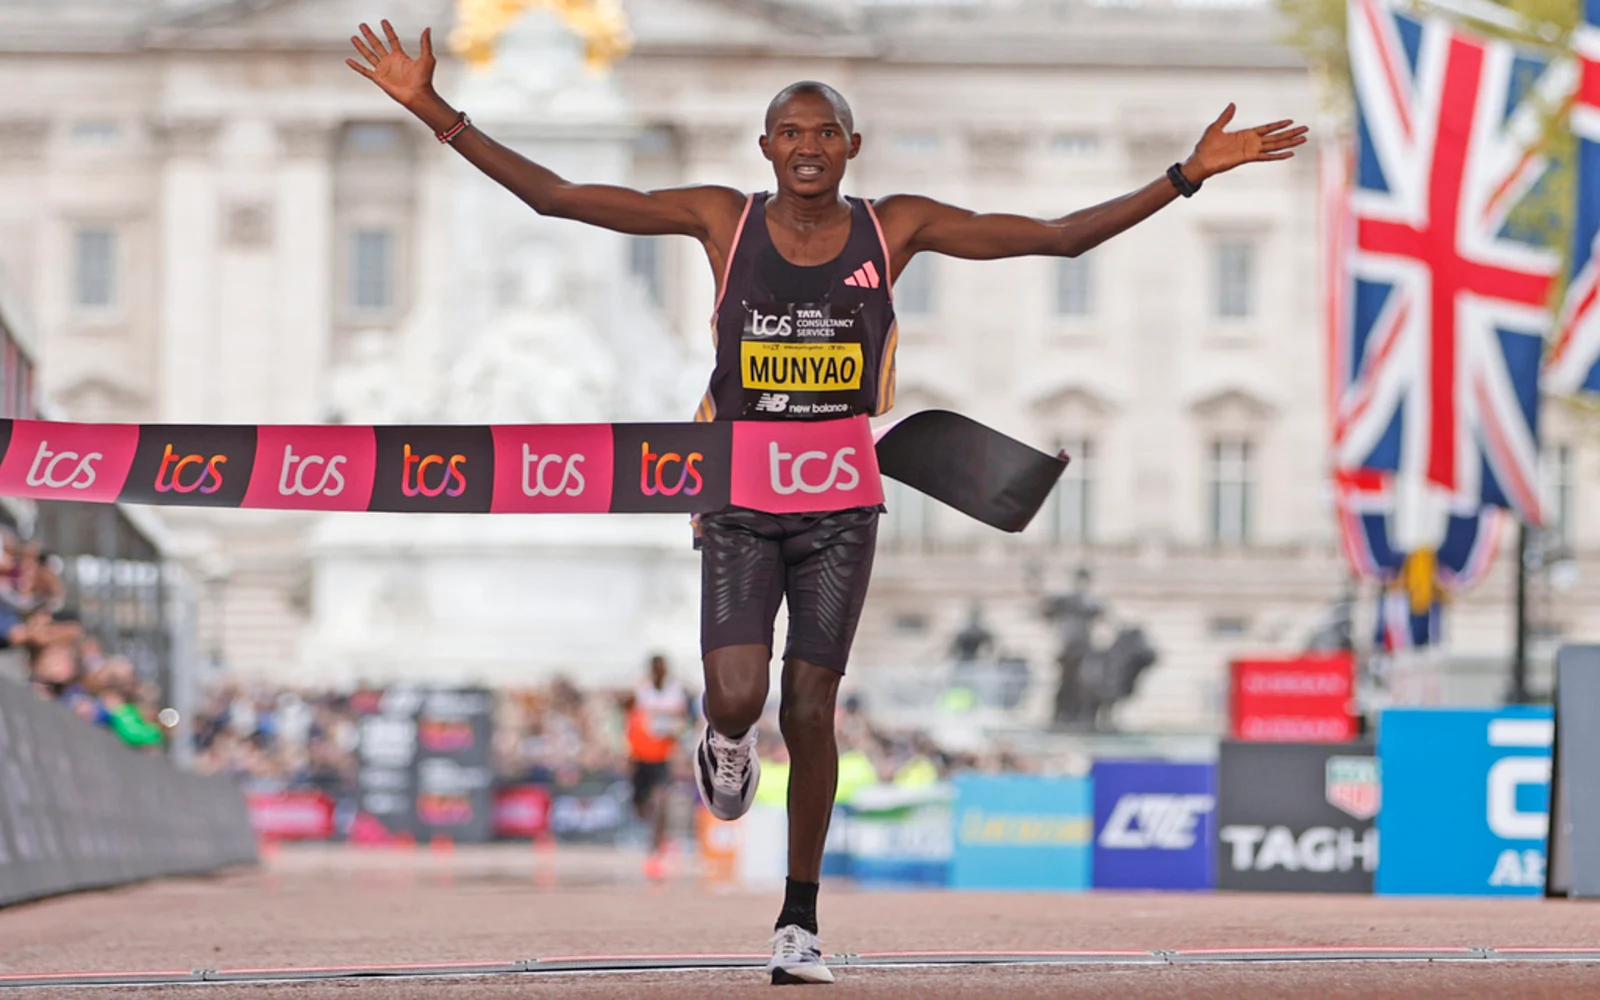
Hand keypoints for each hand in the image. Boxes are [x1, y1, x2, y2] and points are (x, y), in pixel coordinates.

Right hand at [346, 20, 436, 109]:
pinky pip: (365, 71)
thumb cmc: (424, 80)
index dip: (388, 30)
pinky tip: (348, 60)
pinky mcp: (378, 78)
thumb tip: (427, 29)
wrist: (418, 95)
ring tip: (354, 37)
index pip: (392, 40)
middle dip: (369, 35)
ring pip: (369, 55)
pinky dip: (356, 66)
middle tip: (362, 26)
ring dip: (361, 46)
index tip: (383, 22)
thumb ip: (425, 43)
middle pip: (377, 45)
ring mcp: (383, 70)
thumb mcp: (427, 58)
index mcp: (400, 56)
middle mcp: (390, 62)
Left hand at [1184, 104, 1308, 181]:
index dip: (1278, 125)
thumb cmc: (1205, 146)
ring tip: (1303, 139)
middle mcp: (1251, 143)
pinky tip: (1290, 153)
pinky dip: (1278, 155)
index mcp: (1245, 135)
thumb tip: (1232, 104)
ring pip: (1275, 145)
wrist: (1200, 161)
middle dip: (1291, 133)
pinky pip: (1266, 157)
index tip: (1291, 121)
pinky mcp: (1248, 158)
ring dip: (1290, 142)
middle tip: (1305, 129)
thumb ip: (1226, 116)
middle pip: (1276, 137)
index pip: (1267, 129)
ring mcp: (1251, 151)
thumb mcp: (1216, 127)